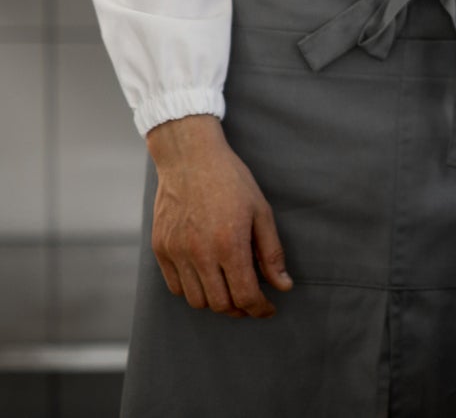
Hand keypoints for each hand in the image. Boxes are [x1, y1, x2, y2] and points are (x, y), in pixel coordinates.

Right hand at [143, 115, 292, 317]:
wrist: (190, 159)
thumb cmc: (231, 181)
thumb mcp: (261, 212)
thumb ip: (271, 253)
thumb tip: (283, 286)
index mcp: (229, 244)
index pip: (245, 295)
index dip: (260, 308)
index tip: (268, 308)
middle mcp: (199, 254)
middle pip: (220, 304)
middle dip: (240, 309)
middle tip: (253, 301)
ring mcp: (176, 253)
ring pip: (196, 300)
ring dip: (216, 302)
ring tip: (231, 289)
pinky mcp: (160, 249)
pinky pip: (176, 287)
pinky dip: (193, 290)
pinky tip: (208, 278)